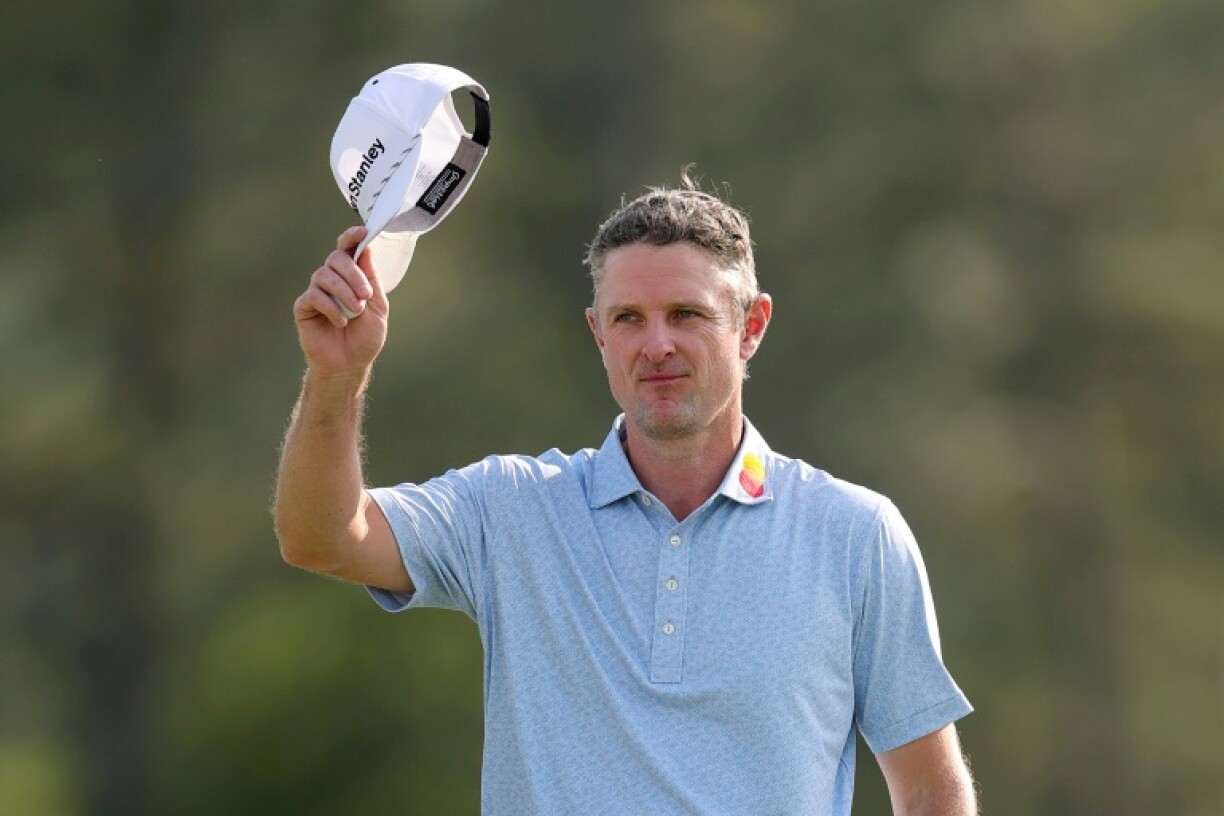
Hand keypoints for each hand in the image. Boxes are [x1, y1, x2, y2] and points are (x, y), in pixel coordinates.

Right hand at [293, 226, 389, 378]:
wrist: (350, 364)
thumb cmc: (365, 338)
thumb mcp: (378, 307)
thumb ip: (371, 279)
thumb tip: (366, 249)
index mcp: (351, 276)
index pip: (348, 248)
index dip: (352, 237)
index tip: (362, 231)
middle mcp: (332, 279)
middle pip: (336, 258)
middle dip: (353, 274)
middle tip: (365, 295)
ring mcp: (316, 291)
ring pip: (324, 274)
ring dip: (344, 291)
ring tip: (355, 311)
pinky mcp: (304, 307)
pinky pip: (314, 295)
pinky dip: (331, 307)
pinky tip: (341, 322)